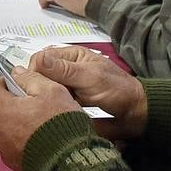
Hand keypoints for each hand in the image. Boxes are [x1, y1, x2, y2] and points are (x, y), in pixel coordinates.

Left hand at [0, 65, 82, 170]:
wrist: (71, 164)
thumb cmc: (60, 123)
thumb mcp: (51, 91)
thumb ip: (30, 78)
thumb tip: (17, 73)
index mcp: (2, 111)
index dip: (2, 83)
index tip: (18, 83)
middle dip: (11, 103)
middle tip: (34, 103)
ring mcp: (4, 151)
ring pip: (4, 129)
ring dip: (17, 122)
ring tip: (40, 123)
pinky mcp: (14, 165)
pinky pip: (13, 146)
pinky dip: (22, 139)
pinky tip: (41, 139)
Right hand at [29, 46, 146, 140]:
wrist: (135, 114)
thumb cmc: (116, 90)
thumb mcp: (90, 77)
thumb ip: (65, 70)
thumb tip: (38, 59)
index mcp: (72, 56)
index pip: (41, 58)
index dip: (35, 71)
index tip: (35, 88)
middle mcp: (67, 69)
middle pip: (40, 74)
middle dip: (38, 86)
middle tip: (41, 101)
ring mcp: (68, 86)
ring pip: (45, 89)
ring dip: (45, 98)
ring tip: (46, 109)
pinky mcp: (70, 102)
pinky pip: (53, 102)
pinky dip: (52, 107)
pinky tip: (52, 114)